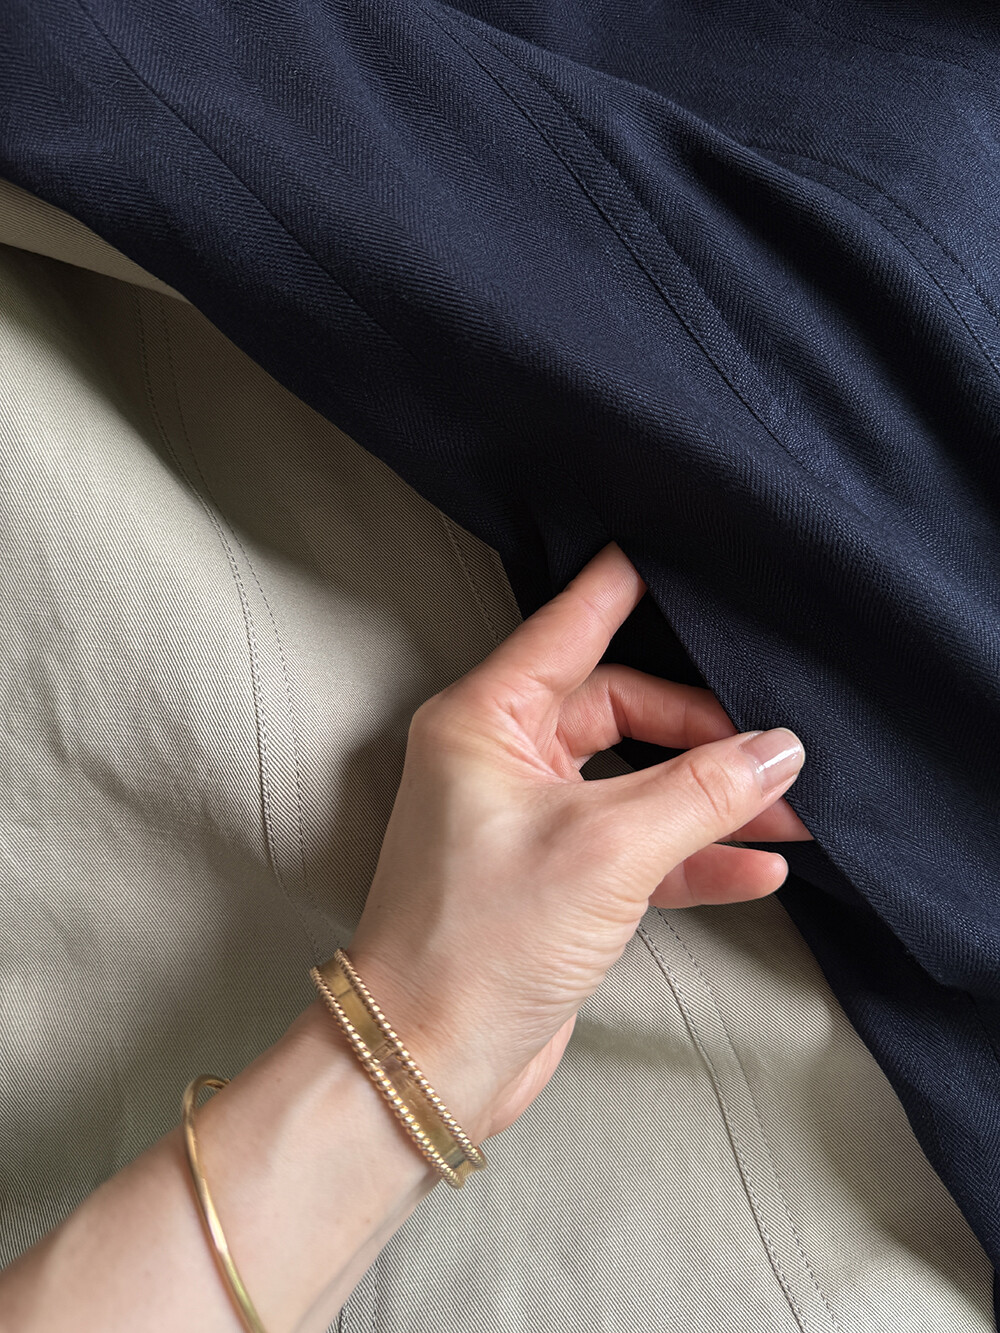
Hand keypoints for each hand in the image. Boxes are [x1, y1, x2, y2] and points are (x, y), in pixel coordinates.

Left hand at [346, 541, 808, 1140]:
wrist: (430, 1061)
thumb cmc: (479, 942)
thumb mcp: (607, 849)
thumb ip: (700, 792)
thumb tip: (776, 752)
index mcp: (484, 722)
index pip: (567, 630)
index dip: (620, 592)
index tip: (664, 556)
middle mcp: (500, 761)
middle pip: (618, 711)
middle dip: (699, 731)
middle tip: (768, 745)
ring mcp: (528, 822)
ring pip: (635, 782)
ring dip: (708, 798)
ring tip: (787, 811)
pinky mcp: (553, 882)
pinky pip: (636, 846)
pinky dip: (692, 855)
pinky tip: (755, 866)